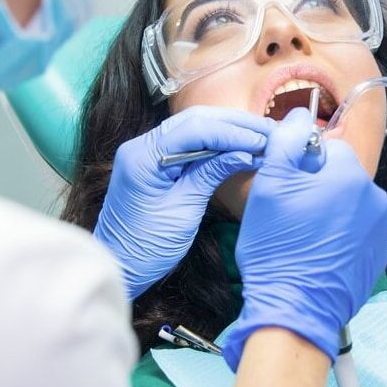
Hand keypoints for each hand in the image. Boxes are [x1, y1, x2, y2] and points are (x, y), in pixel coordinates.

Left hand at [93, 106, 273, 299]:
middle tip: (268, 131)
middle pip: (195, 119)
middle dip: (234, 124)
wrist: (118, 267)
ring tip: (260, 135)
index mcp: (143, 156)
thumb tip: (246, 152)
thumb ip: (212, 174)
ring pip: (194, 126)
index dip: (232, 132)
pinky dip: (216, 142)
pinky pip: (189, 140)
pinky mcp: (155, 160)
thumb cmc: (146, 248)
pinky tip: (238, 145)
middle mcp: (142, 145)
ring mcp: (147, 150)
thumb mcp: (184, 211)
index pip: (195, 129)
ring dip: (228, 129)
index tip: (262, 141)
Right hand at [223, 107, 386, 370]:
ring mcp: (380, 229)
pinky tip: (318, 252)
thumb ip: (287, 140)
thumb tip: (301, 115)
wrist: (293, 309)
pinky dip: (340, 235)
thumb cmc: (278, 245)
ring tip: (304, 235)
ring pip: (348, 202)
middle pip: (340, 175)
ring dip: (329, 210)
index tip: (287, 186)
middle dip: (317, 186)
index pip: (328, 147)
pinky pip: (357, 230)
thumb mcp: (271, 183)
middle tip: (291, 213)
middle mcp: (375, 197)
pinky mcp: (378, 255)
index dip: (301, 164)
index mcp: (351, 174)